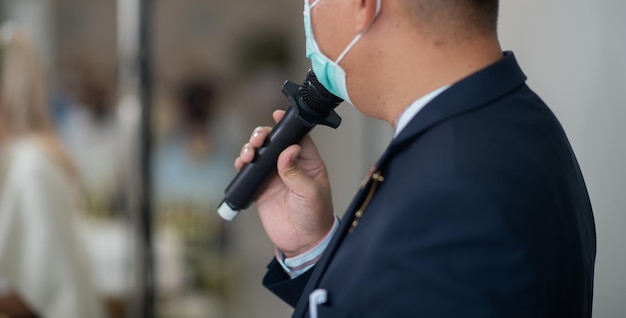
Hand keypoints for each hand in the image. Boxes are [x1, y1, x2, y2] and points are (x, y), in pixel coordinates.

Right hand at [235, 110, 334, 257]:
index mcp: (308, 162)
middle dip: (263, 135)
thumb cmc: (315, 216)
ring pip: (259, 153)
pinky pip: (249, 172)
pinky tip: (241, 164)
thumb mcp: (310, 193)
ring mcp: (274, 176)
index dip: (287, 124)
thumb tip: (289, 149)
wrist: (302, 242)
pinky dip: (242, 165)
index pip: (297, 136)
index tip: (277, 115)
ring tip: (248, 154)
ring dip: (251, 148)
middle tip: (258, 140)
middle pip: (274, 141)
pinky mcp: (261, 188)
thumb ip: (297, 172)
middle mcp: (290, 165)